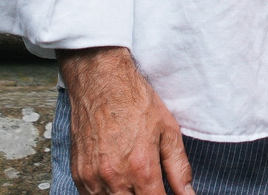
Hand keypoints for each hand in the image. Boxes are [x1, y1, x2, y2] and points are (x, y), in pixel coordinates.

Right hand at [58, 47, 194, 194]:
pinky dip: (106, 194)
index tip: (166, 192)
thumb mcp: (168, 131)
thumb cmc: (136, 103)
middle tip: (150, 185)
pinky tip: (117, 182)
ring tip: (134, 182)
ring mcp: (93, 178)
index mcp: (141, 168)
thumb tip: (189, 194)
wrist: (101, 83)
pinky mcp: (79, 175)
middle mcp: (115, 178)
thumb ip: (178, 168)